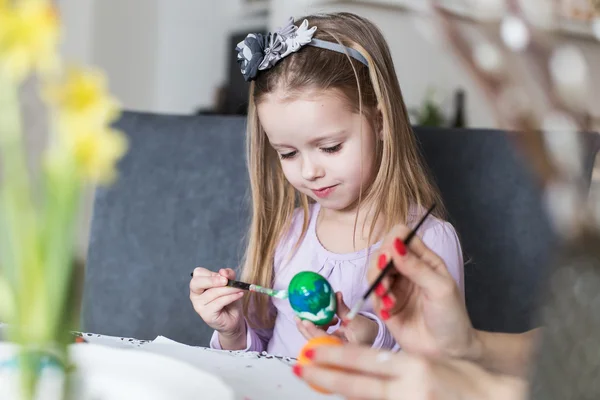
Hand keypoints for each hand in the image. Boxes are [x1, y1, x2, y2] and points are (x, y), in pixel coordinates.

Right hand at [189, 267, 245, 345]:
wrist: (234, 318)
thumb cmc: (229, 299)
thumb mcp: (230, 283)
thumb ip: (228, 275)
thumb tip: (222, 271)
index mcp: (198, 285)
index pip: (198, 273)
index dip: (212, 273)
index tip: (224, 276)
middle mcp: (195, 295)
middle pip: (196, 282)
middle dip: (212, 280)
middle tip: (226, 281)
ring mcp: (199, 305)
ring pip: (212, 293)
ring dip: (228, 289)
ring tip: (239, 289)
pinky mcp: (206, 314)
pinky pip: (218, 302)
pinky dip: (230, 297)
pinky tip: (238, 295)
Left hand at [295, 292, 378, 344]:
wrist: (372, 336)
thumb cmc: (366, 330)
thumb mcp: (355, 319)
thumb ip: (342, 308)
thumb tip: (336, 295)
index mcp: (343, 350)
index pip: (325, 342)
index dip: (314, 331)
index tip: (305, 320)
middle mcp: (334, 353)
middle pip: (314, 343)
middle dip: (305, 329)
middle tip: (297, 317)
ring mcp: (330, 350)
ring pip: (314, 340)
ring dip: (310, 327)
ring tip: (310, 315)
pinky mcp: (328, 345)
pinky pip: (318, 337)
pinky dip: (317, 327)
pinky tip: (323, 320)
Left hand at [295, 344, 526, 399]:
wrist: (495, 398)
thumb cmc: (464, 380)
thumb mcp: (428, 363)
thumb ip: (396, 366)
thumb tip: (364, 367)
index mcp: (414, 367)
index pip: (365, 360)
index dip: (334, 357)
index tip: (311, 354)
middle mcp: (410, 388)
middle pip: (358, 385)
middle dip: (326, 378)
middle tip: (301, 369)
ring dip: (343, 394)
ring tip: (321, 386)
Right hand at [368, 224, 478, 359]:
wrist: (447, 352)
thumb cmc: (451, 318)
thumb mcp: (439, 288)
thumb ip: (416, 267)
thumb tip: (394, 245)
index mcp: (424, 260)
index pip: (401, 236)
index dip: (392, 241)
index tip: (391, 257)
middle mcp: (407, 269)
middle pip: (382, 252)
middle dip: (380, 264)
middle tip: (386, 281)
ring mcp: (395, 286)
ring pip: (373, 271)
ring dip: (376, 282)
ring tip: (387, 298)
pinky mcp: (385, 304)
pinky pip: (371, 294)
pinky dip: (376, 299)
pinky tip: (389, 309)